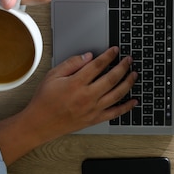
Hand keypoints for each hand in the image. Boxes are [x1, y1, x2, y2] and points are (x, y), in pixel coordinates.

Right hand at [0, 47, 137, 164]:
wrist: (39, 124)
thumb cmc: (44, 100)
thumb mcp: (52, 76)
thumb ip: (71, 64)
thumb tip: (89, 56)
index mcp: (76, 84)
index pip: (97, 65)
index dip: (109, 55)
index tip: (115, 50)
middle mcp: (86, 96)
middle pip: (111, 78)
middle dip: (123, 67)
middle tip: (129, 60)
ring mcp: (92, 109)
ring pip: (117, 94)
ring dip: (128, 83)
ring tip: (134, 74)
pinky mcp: (94, 119)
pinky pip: (114, 113)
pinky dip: (126, 107)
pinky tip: (134, 101)